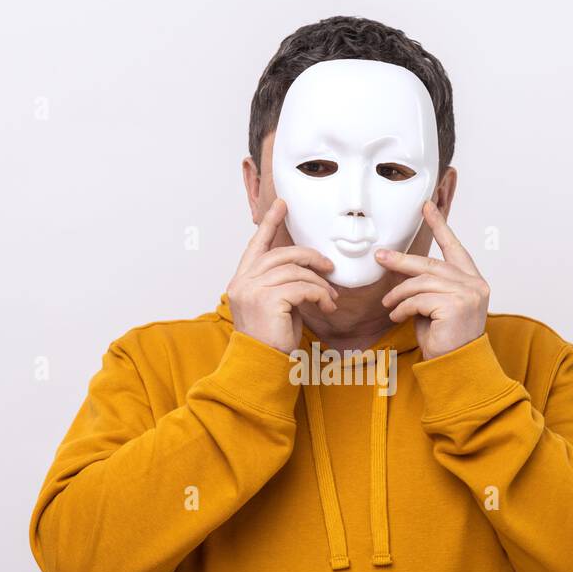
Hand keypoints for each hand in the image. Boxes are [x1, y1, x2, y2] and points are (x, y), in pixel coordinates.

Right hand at [227, 198, 337, 354]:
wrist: (262, 367)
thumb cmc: (272, 339)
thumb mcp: (276, 305)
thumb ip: (283, 284)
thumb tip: (309, 270)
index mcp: (241, 281)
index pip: (256, 245)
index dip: (269, 222)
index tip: (282, 205)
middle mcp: (243, 282)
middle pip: (282, 254)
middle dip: (310, 257)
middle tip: (330, 267)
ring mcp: (252, 290)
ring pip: (296, 271)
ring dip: (319, 283)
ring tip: (331, 298)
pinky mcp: (267, 300)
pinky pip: (303, 287)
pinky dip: (321, 294)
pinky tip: (327, 306)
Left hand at [378, 201, 488, 358]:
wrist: (455, 367)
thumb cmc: (444, 339)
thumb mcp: (434, 307)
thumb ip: (427, 287)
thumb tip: (400, 270)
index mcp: (472, 280)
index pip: (454, 247)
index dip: (440, 225)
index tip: (426, 206)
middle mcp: (474, 284)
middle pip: (431, 264)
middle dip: (402, 261)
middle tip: (380, 257)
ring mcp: (468, 294)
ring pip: (421, 282)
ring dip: (398, 293)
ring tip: (388, 305)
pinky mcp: (456, 306)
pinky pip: (418, 299)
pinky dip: (402, 308)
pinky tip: (397, 317)